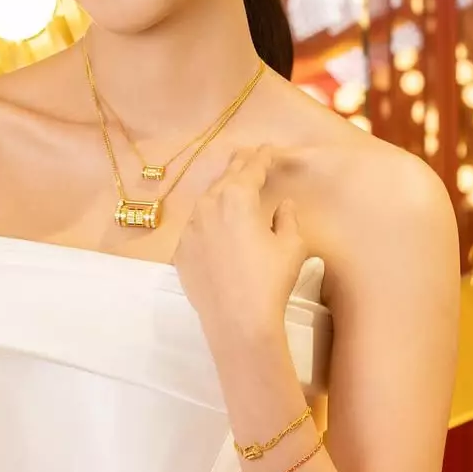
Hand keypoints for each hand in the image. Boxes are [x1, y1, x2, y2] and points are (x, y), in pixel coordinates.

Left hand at [173, 143, 308, 342]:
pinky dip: (208, 220)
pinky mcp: (181, 252)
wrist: (237, 321)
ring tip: (232, 188)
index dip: (262, 157)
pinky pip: (196, 227)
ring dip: (221, 191)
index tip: (268, 149)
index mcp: (237, 197)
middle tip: (248, 156)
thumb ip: (287, 218)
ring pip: (207, 201)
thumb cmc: (270, 281)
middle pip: (225, 178)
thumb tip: (282, 206)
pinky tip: (216, 225)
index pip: (252, 168)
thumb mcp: (291, 246)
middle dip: (239, 166)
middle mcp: (208, 205)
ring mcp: (190, 229)